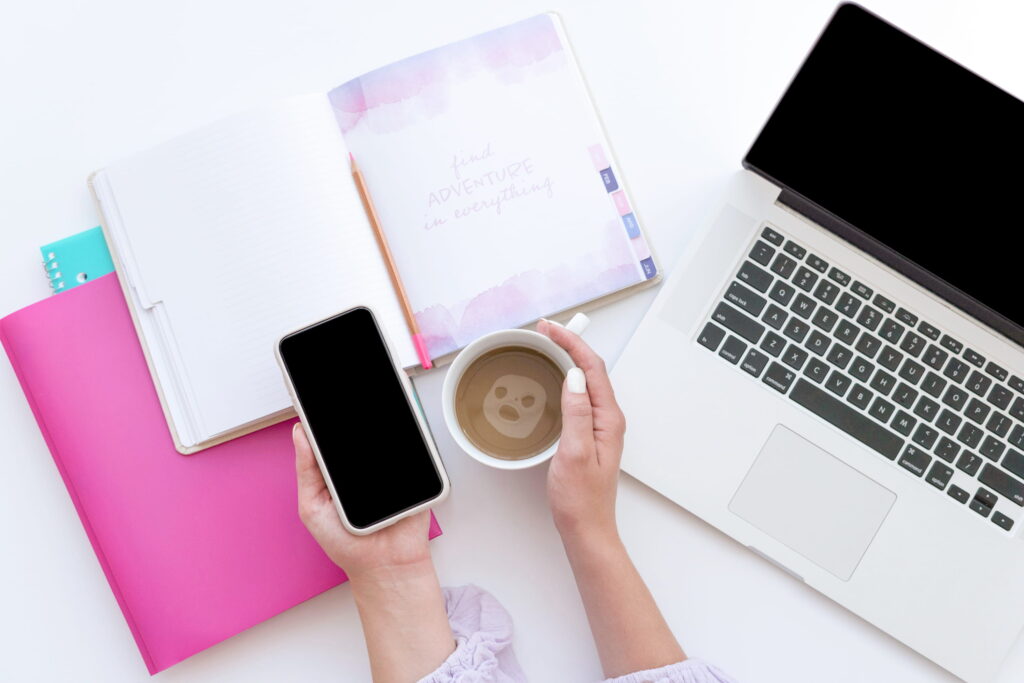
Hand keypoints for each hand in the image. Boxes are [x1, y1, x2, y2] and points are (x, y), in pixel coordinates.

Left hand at [294, 424, 454, 681]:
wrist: (384, 565)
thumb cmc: (346, 542)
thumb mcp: (312, 506)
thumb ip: (307, 470)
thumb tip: (300, 433)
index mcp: (337, 470)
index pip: (333, 435)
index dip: (328, 415)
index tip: (323, 396)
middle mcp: (362, 466)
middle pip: (360, 429)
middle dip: (355, 413)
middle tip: (349, 399)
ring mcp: (390, 468)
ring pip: (387, 434)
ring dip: (382, 421)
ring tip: (374, 409)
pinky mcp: (413, 473)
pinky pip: (412, 449)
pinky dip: (406, 438)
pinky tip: (396, 429)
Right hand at [538, 320, 626, 540]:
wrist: (586, 528)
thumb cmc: (580, 498)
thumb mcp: (575, 452)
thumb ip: (577, 412)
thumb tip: (574, 376)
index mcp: (608, 419)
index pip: (591, 368)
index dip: (571, 343)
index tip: (550, 329)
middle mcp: (608, 419)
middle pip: (591, 369)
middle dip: (569, 343)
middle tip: (545, 329)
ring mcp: (600, 426)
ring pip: (586, 381)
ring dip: (568, 358)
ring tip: (549, 344)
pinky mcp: (589, 434)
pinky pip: (580, 396)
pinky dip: (566, 378)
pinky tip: (554, 378)